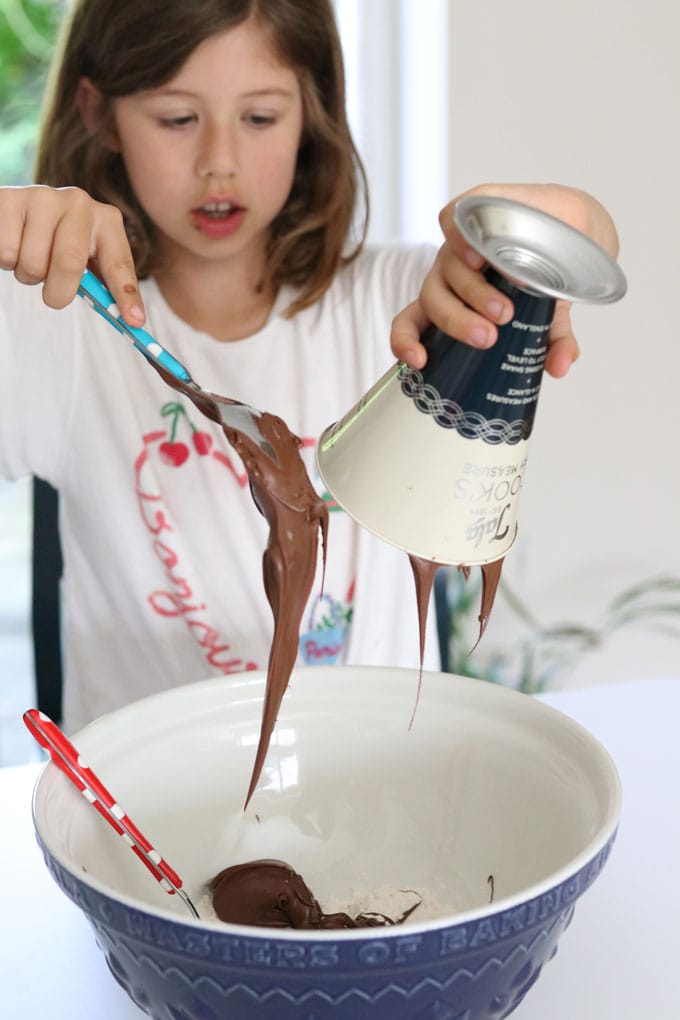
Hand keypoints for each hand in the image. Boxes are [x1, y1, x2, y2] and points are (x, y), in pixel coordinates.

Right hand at [0, 185, 145, 325]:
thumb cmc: (58, 243)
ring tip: (31, 257)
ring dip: (28, 275)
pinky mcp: (9, 200)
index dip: (126, 295)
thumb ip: (103, 284)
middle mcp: (79, 202)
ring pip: (33, 263)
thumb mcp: (87, 258)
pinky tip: (14, 245)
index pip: (119, 263)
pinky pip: (6, 253)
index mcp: (106, 219)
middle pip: (69, 265)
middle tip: (53, 296)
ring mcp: (44, 197)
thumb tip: (131, 320)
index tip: (134, 321)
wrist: (20, 214)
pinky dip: (6, 262)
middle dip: (58, 292)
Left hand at [391, 182, 619, 378]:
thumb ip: (552, 342)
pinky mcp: (473, 208)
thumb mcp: (549, 315)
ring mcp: (460, 243)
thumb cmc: (545, 275)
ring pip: (448, 269)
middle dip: (456, 321)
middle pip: (433, 300)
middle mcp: (449, 275)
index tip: (420, 361)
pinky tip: (481, 254)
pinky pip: (452, 219)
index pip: (411, 323)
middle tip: (488, 336)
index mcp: (452, 302)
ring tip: (505, 309)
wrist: (571, 225)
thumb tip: (561, 368)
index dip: (407, 342)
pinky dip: (460, 237)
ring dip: (472, 292)